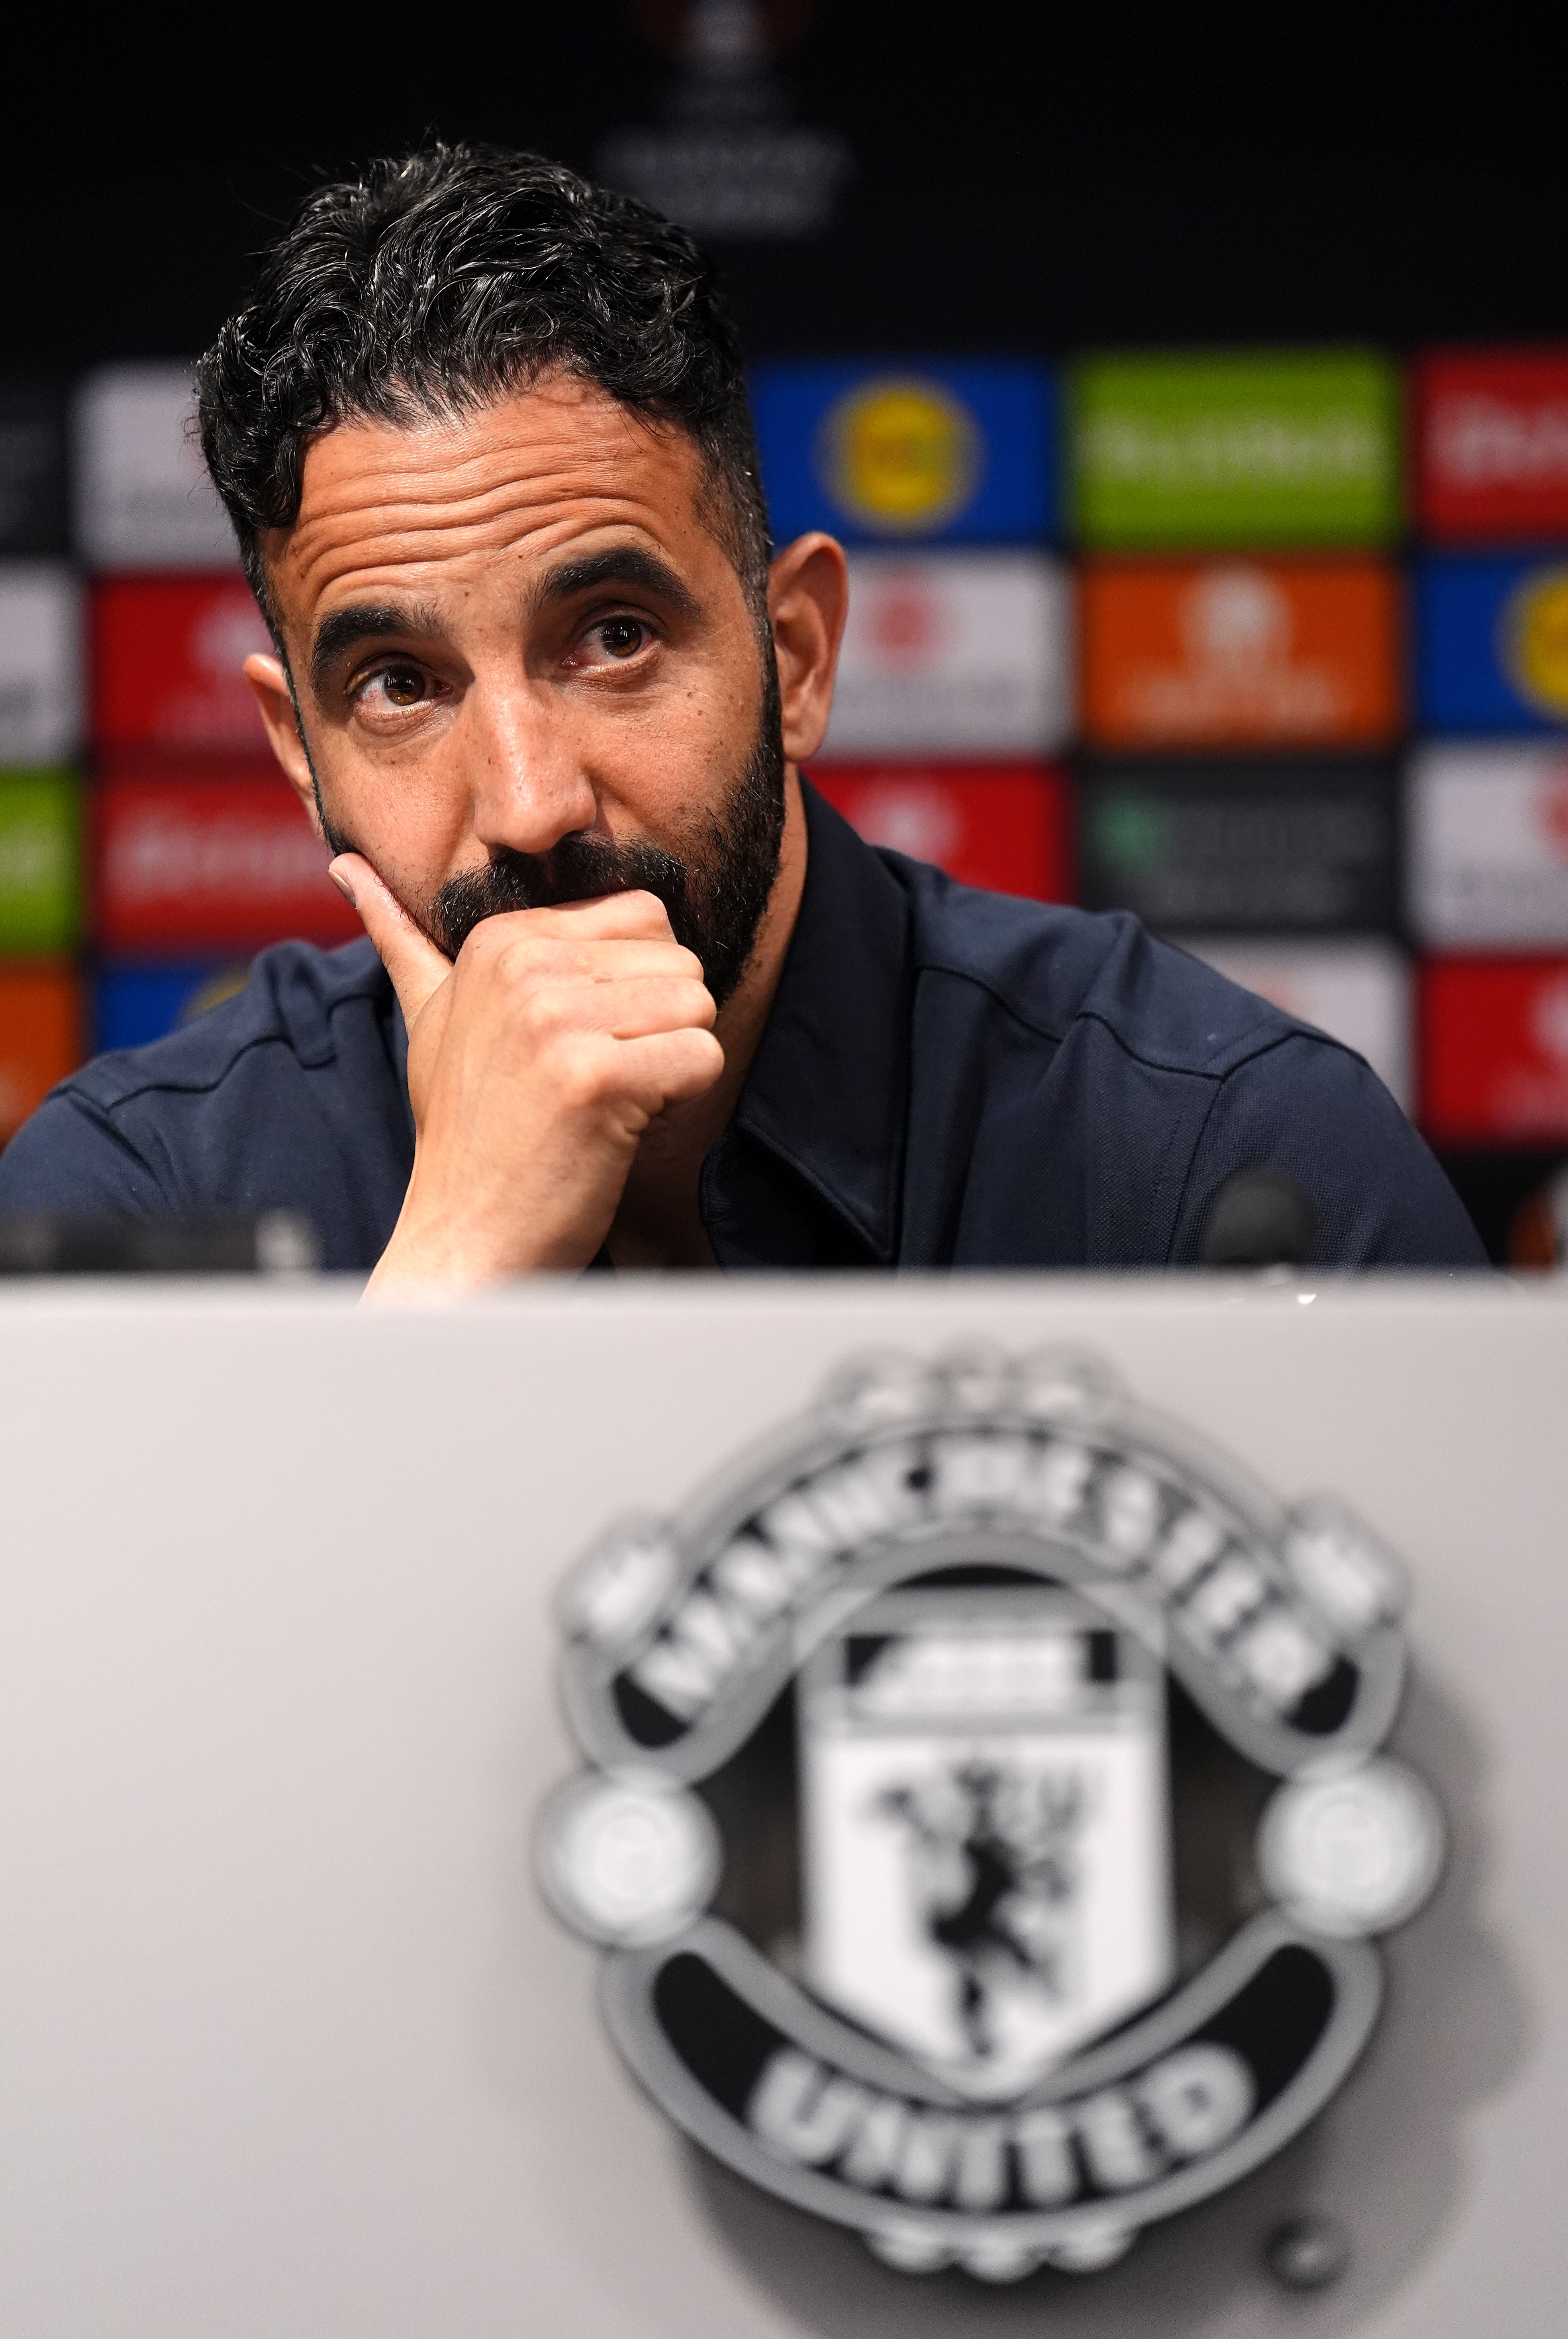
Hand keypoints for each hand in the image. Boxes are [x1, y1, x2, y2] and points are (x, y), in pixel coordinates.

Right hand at [332, 855, 723, 1292]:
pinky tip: (623, 1128)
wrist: (462, 1237)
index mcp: (499, 939)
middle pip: (679, 960)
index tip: (584, 1041)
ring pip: (699, 1006)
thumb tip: (347, 865)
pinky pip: (703, 1058)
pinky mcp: (596, 1077)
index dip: (637, 987)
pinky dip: (682, 1102)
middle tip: (601, 1079)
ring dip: (672, 1064)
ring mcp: (558, 1019)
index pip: (644, 916)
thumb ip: (402, 939)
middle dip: (661, 1025)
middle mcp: (526, 965)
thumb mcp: (428, 1019)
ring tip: (608, 1102)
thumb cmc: (464, 1133)